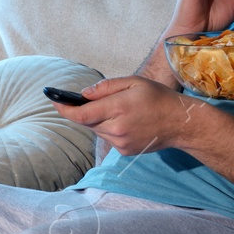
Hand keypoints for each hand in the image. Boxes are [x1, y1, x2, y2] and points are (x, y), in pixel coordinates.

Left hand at [54, 75, 193, 155]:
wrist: (180, 123)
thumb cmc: (158, 98)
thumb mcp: (134, 82)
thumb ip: (106, 87)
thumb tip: (84, 94)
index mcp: (118, 109)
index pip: (81, 113)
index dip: (64, 108)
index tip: (54, 101)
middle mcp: (117, 129)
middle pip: (87, 121)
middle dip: (84, 110)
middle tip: (89, 100)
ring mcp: (120, 143)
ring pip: (96, 130)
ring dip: (98, 119)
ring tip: (117, 109)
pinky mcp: (124, 151)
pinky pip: (107, 137)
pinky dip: (109, 128)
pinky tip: (125, 121)